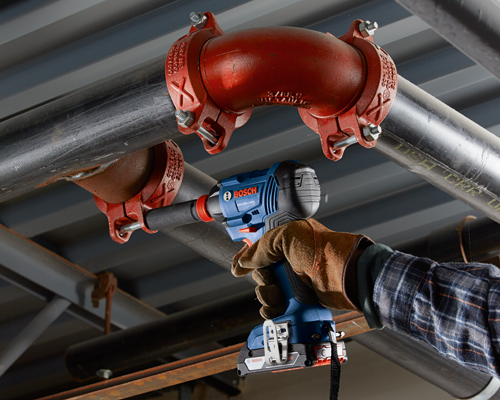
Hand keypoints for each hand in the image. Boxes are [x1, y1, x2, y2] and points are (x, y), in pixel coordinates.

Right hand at [232, 218, 372, 318]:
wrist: (344, 275)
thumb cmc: (323, 250)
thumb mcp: (287, 237)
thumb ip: (260, 248)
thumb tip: (242, 262)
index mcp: (288, 241)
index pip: (260, 248)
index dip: (247, 257)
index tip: (237, 266)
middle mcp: (291, 261)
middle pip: (261, 273)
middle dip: (261, 279)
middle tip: (271, 279)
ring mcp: (295, 281)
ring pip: (267, 292)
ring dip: (267, 296)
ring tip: (278, 295)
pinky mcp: (300, 300)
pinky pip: (277, 308)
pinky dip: (272, 311)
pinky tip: (278, 308)